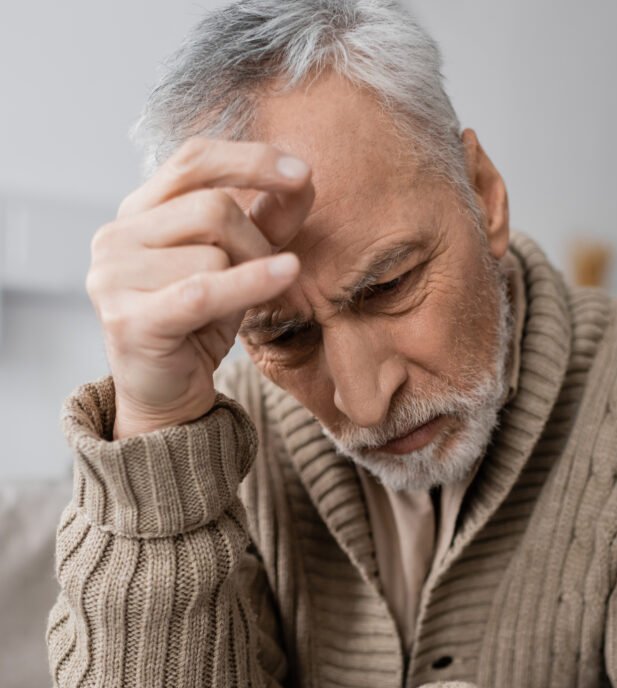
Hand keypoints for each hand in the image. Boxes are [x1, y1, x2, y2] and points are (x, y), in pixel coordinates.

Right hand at [85, 136, 313, 436]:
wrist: (166, 399)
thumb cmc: (197, 328)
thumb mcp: (235, 268)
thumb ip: (263, 223)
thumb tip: (303, 180)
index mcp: (136, 213)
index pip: (193, 160)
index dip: (251, 160)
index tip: (303, 172)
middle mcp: (114, 237)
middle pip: (211, 207)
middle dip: (257, 241)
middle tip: (272, 273)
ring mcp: (114, 278)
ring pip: (213, 253)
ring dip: (247, 280)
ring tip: (240, 308)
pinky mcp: (129, 319)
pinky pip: (205, 289)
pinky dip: (251, 283)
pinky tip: (286, 275)